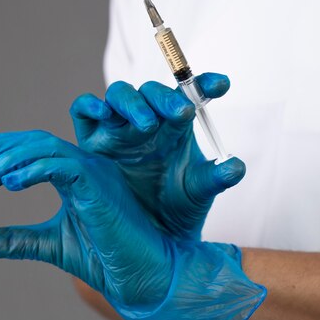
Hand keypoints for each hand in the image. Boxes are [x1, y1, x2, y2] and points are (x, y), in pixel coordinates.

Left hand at [0, 131, 171, 306]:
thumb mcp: (46, 245)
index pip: (27, 152)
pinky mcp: (98, 183)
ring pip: (43, 147)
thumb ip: (12, 240)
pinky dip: (33, 170)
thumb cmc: (104, 259)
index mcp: (73, 176)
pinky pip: (62, 165)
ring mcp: (92, 171)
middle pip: (30, 141)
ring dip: (6, 161)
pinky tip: (10, 184)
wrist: (141, 276)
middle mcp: (83, 166)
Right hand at [70, 73, 244, 240]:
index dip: (204, 84)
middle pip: (153, 93)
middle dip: (167, 98)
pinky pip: (83, 112)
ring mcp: (118, 126)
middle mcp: (148, 119)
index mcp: (176, 125)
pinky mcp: (91, 138)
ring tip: (146, 124)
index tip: (221, 86)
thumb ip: (215, 177)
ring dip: (133, 104)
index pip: (190, 94)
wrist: (149, 235)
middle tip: (182, 111)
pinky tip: (102, 112)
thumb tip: (235, 166)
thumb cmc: (177, 206)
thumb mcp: (197, 192)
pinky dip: (90, 106)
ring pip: (120, 96)